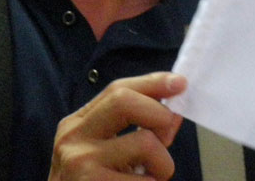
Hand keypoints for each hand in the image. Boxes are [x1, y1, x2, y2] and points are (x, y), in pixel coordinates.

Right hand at [48, 72, 187, 180]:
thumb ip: (134, 127)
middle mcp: (74, 138)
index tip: (180, 83)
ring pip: (145, 143)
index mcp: (77, 123)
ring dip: (163, 164)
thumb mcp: (105, 151)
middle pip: (124, 101)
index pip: (117, 89)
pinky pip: (147, 180)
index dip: (153, 83)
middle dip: (159, 115)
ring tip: (151, 178)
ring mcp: (81, 164)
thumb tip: (173, 113)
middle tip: (166, 140)